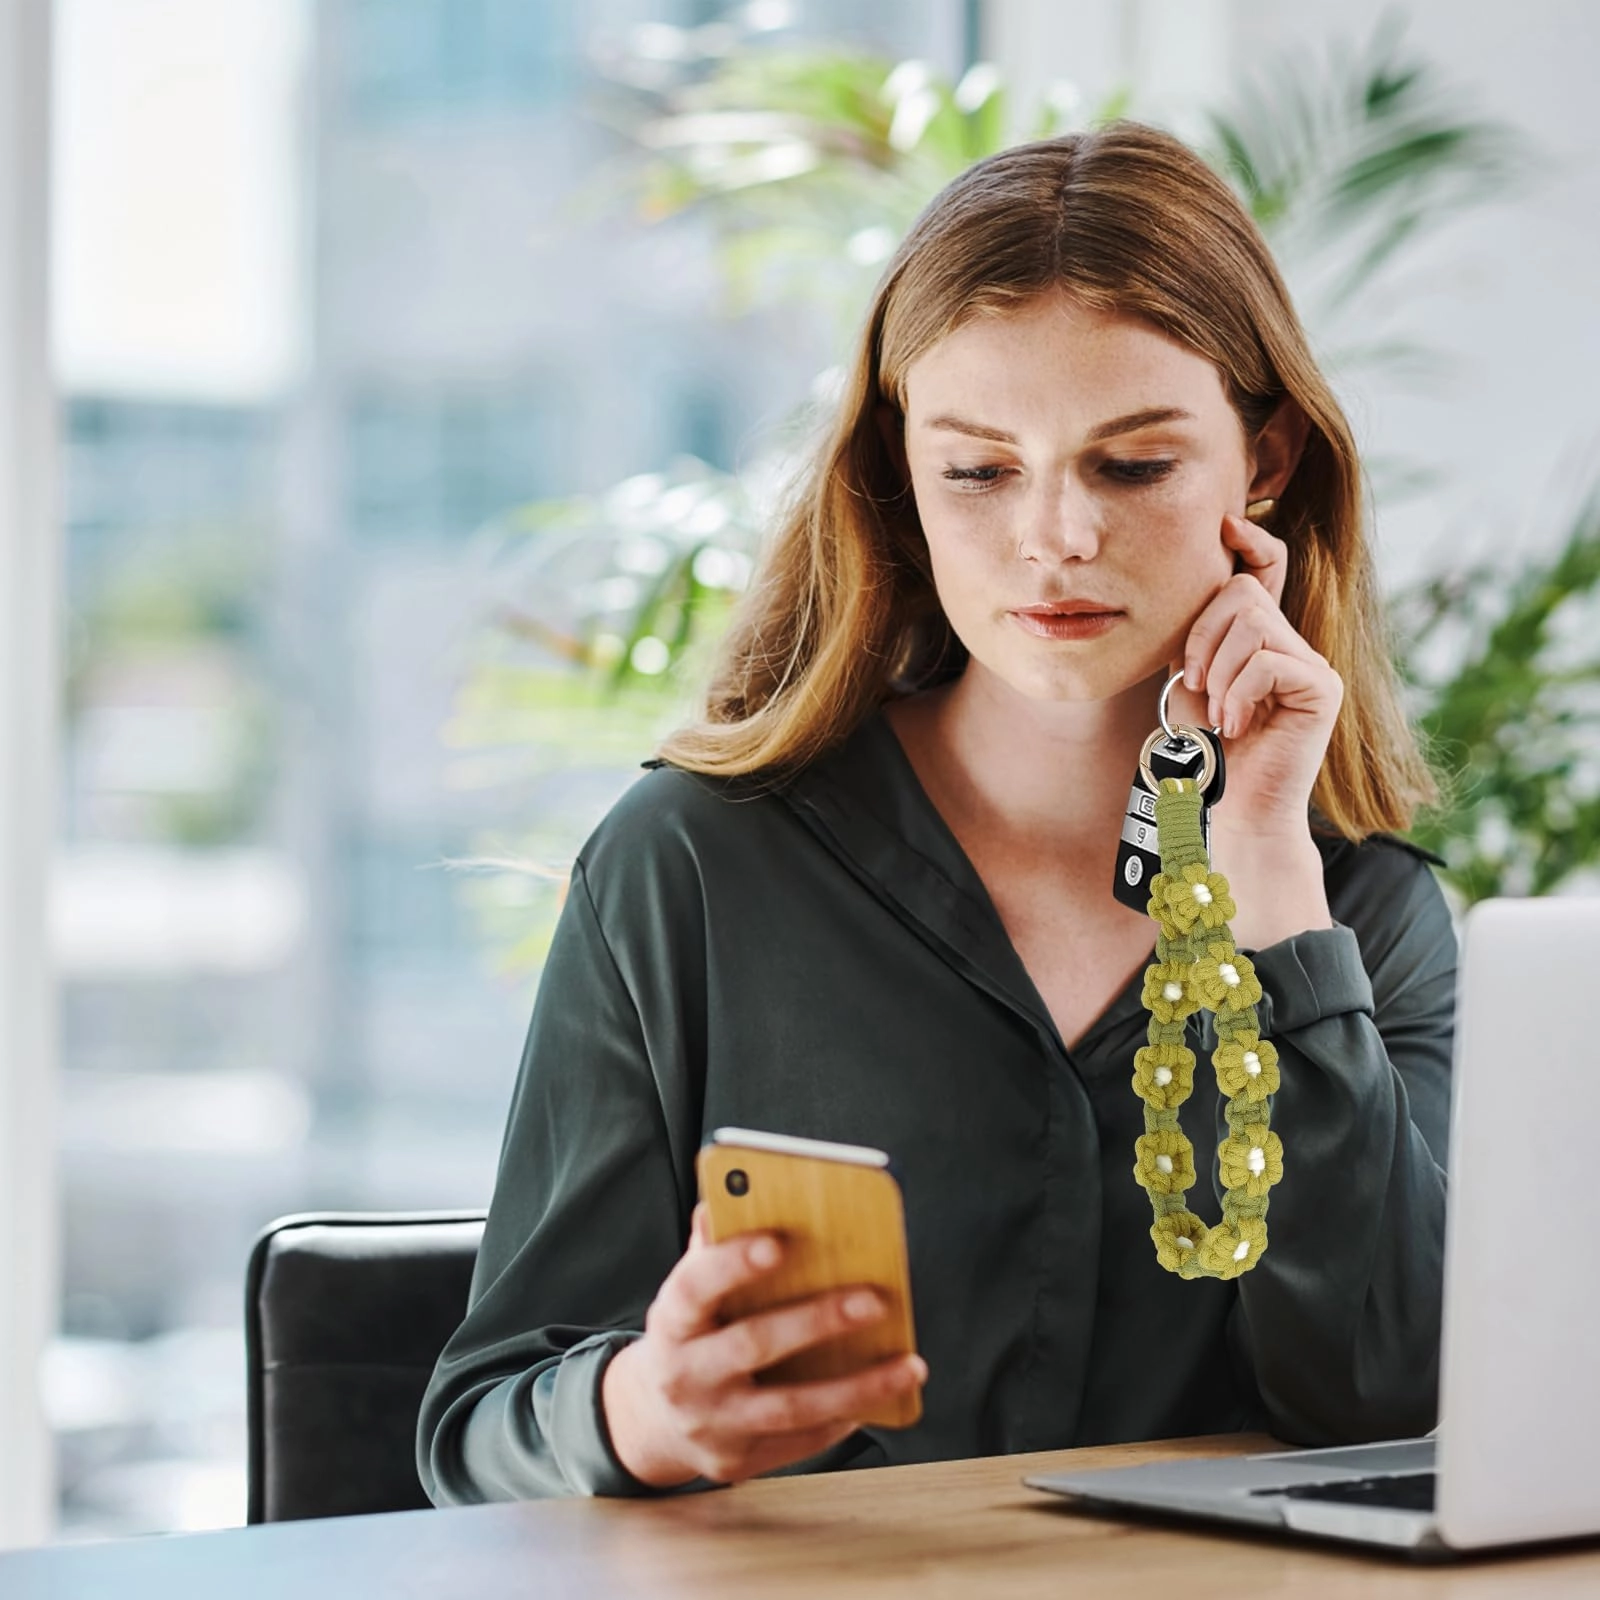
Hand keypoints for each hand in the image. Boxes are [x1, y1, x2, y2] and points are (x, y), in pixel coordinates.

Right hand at [601, 1204, 926, 1488]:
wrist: (650, 1418)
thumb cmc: (688, 1334)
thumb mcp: (687, 1292)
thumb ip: (710, 1249)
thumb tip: (725, 1199)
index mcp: (671, 1321)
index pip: (695, 1286)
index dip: (733, 1263)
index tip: (779, 1243)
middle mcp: (684, 1374)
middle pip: (754, 1344)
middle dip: (818, 1321)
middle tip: (875, 1300)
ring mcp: (710, 1423)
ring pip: (791, 1406)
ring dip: (857, 1387)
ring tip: (909, 1365)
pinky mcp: (735, 1461)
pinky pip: (798, 1441)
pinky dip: (842, 1418)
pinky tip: (879, 1396)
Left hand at [1164, 511, 1342, 840]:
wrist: (1231, 807)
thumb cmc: (1207, 749)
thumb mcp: (1191, 680)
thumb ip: (1198, 634)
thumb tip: (1204, 579)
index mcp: (1261, 638)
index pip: (1266, 569)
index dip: (1251, 542)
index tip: (1226, 525)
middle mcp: (1293, 643)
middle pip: (1243, 593)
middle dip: (1203, 637)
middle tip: (1198, 687)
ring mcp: (1312, 663)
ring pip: (1253, 623)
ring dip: (1220, 672)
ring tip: (1220, 713)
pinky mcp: (1322, 688)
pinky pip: (1268, 661)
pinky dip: (1239, 693)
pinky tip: (1237, 725)